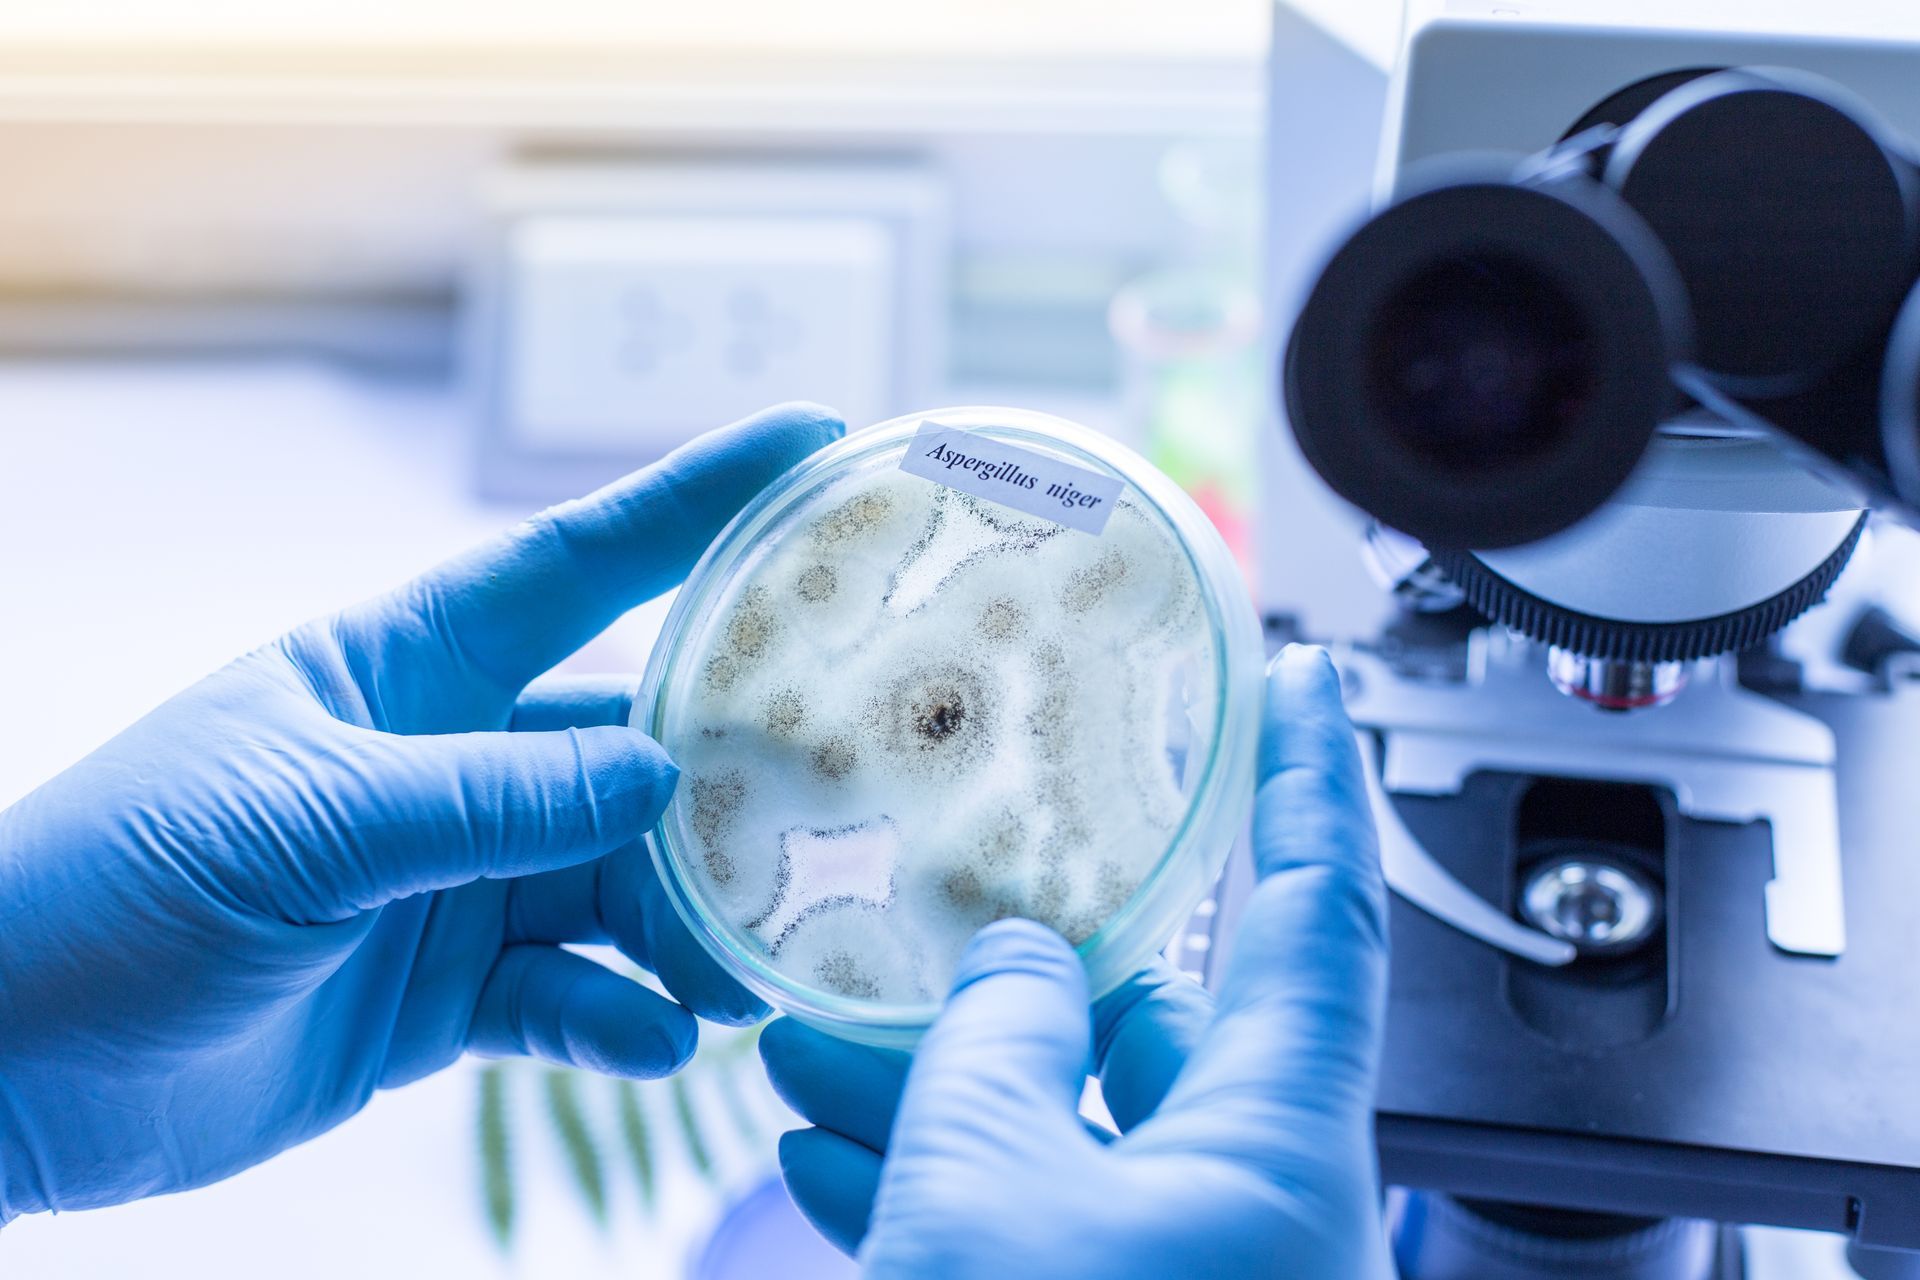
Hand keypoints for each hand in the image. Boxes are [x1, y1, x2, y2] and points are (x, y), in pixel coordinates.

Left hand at [0, 404, 841, 1220]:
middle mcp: (449, 762)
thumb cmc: (110, 892)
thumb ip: (487, 798)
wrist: (5, 1076)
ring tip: (744, 965)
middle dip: (731, 767)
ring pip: (619, 881)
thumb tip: (657, 773)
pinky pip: (569, 996)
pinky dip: (618, 1021)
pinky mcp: (448, 995)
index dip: (694, 501)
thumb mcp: (304, 821)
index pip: (573, 565)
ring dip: (687, 923)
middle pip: (628, 742)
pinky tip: (650, 1042)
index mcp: (402, 669)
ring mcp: (455, 880)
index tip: (811, 444)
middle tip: (842, 790)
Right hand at [761, 644, 1391, 1277]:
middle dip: (1016, 965)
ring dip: (936, 1084)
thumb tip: (1020, 960)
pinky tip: (825, 1156)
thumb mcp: (986, 1184)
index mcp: (1282, 1142)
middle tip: (915, 913)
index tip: (1299, 679)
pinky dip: (939, 1182)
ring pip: (1069, 1128)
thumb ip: (1001, 1040)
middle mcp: (1258, 1197)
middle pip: (1156, 1022)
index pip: (1323, 911)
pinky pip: (1038, 1221)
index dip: (1314, 777)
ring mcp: (1190, 1263)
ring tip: (809, 1043)